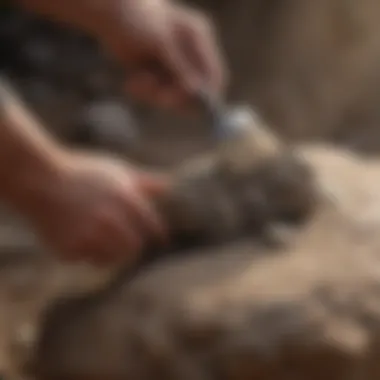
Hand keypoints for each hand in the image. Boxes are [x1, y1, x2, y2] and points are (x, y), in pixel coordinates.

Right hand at [22, 152, 168, 265]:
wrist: (38, 180)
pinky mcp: (70, 249)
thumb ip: (145, 182)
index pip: (151, 226)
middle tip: (130, 243)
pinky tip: (82, 238)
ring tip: (105, 240)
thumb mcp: (116, 170)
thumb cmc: (82, 173)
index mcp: (125, 199)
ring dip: (114, 252)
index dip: (158, 234)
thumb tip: (171, 187)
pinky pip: (89, 260)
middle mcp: (110, 219)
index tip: (161, 240)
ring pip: (114, 259)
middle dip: (134, 245)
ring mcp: (89, 236)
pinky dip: (90, 253)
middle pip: (134, 247)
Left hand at [99, 0, 226, 109]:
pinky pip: (156, 96)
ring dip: (154, 95)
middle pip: (194, 92)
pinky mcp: (157, 76)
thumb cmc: (138, 19)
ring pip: (173, 97)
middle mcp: (189, 57)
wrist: (109, 13)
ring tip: (137, 82)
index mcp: (199, 41)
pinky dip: (144, 93)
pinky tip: (132, 82)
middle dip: (174, 96)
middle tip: (158, 98)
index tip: (194, 107)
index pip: (215, 75)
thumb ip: (179, 67)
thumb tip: (196, 90)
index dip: (209, 95)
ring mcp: (173, 68)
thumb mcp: (161, 42)